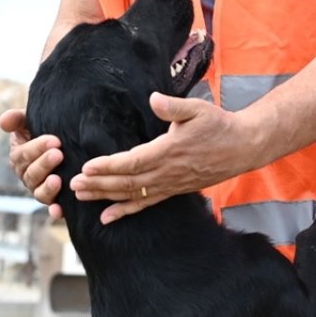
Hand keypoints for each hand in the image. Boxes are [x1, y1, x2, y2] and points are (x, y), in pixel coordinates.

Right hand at [0, 108, 63, 218]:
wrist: (67, 143)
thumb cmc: (46, 129)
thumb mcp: (30, 121)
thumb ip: (16, 119)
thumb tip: (3, 122)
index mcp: (19, 157)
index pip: (23, 154)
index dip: (37, 148)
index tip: (54, 140)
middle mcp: (26, 175)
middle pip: (31, 174)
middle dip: (44, 164)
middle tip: (59, 154)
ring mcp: (39, 189)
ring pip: (39, 192)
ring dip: (47, 188)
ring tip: (58, 180)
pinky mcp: (54, 200)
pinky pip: (52, 208)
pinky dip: (54, 211)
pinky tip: (59, 211)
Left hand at [69, 92, 259, 223]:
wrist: (243, 147)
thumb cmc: (218, 125)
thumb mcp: (197, 109)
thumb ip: (173, 106)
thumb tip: (153, 98)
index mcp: (169, 151)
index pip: (132, 162)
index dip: (108, 166)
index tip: (87, 167)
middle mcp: (167, 172)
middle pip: (127, 183)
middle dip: (98, 184)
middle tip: (73, 184)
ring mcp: (170, 184)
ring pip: (133, 195)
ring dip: (105, 197)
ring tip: (80, 196)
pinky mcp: (174, 190)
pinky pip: (146, 204)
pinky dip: (125, 211)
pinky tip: (107, 217)